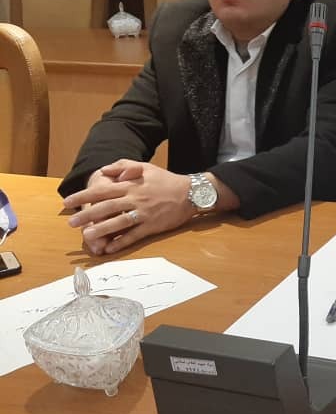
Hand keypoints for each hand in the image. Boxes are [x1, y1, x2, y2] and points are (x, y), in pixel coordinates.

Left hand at [64, 160, 193, 254]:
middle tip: (71, 222)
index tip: (67, 202)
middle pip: (106, 207)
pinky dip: (121, 242)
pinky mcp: (153, 226)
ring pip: (118, 222)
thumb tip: (105, 170)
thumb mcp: (145, 166)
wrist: (191, 193)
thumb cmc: (166, 180)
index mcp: (130, 185)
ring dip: (101, 230)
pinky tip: (110, 248)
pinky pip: (134, 235)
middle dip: (87, 215)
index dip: (83, 196)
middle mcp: (135, 199)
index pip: (102, 190)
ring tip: (86, 236)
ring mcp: (143, 214)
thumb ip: (123, 165)